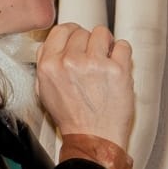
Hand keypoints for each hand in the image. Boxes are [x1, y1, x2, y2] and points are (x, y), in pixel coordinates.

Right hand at [36, 22, 134, 145]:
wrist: (94, 138)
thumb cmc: (73, 119)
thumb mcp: (45, 92)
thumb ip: (46, 65)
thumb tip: (51, 46)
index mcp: (50, 65)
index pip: (61, 30)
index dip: (72, 33)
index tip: (79, 38)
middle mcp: (70, 62)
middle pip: (82, 31)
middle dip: (89, 43)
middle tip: (94, 58)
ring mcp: (95, 64)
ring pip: (102, 33)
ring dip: (106, 45)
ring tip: (106, 61)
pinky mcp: (117, 69)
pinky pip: (122, 45)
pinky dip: (122, 53)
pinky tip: (117, 66)